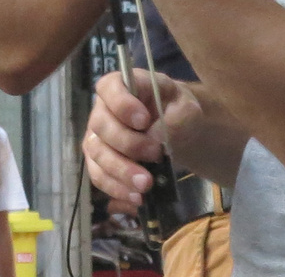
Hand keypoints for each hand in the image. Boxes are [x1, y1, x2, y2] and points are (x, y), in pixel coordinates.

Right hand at [83, 69, 197, 213]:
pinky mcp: (99, 161)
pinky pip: (98, 176)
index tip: (144, 120)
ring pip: (97, 154)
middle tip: (156, 154)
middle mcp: (102, 109)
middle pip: (101, 125)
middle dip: (127, 144)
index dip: (122, 104)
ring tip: (146, 185)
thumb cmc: (176, 110)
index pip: (108, 88)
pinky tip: (136, 198)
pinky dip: (116, 189)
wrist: (175, 130)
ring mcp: (97, 136)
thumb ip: (177, 117)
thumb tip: (155, 137)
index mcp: (121, 86)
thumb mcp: (187, 107)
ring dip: (120, 171)